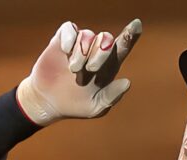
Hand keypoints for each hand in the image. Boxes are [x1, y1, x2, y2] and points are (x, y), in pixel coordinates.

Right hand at [16, 19, 141, 124]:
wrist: (49, 102)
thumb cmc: (77, 105)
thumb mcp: (96, 107)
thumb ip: (112, 96)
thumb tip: (127, 82)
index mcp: (109, 65)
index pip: (124, 45)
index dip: (131, 34)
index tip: (136, 25)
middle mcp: (96, 51)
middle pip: (107, 38)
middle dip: (101, 53)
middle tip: (91, 69)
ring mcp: (80, 44)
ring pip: (88, 35)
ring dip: (82, 53)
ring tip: (74, 70)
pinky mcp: (63, 40)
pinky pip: (70, 29)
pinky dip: (69, 39)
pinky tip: (65, 52)